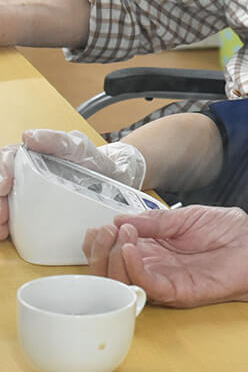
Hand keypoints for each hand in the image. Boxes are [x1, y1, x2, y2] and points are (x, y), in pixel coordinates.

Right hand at [0, 129, 145, 240]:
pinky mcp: (35, 210)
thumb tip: (28, 137)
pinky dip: (6, 226)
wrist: (113, 181)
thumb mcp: (77, 146)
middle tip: (2, 215)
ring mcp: (28, 192)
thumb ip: (56, 140)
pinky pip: (14, 217)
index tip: (4, 187)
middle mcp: (23, 174)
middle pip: (0, 184)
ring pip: (3, 201)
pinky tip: (7, 234)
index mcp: (28, 157)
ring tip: (2, 229)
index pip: (4, 162)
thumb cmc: (92, 160)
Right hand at [83, 205, 247, 307]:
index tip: (100, 226)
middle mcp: (154, 267)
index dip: (101, 240)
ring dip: (112, 258)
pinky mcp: (176, 292)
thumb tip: (120, 219)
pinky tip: (130, 248)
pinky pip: (146, 285)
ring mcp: (163, 281)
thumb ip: (155, 220)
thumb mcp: (187, 216)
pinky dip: (132, 268)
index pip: (115, 249)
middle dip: (100, 250)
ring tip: (120, 236)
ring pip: (122, 281)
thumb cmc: (229, 233)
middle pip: (110, 269)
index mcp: (154, 248)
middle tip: (104, 232)